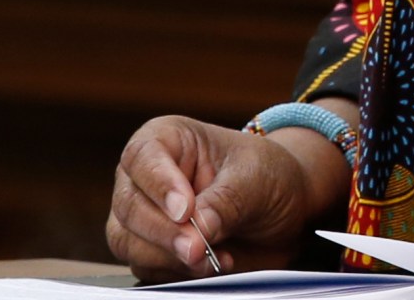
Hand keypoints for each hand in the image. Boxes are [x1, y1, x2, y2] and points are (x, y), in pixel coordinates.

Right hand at [106, 114, 336, 280]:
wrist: (285, 212)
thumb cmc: (267, 176)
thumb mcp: (255, 179)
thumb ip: (224, 203)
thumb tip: (196, 232)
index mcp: (168, 139)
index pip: (142, 157)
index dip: (159, 185)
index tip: (185, 211)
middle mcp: (147, 177)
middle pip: (128, 205)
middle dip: (164, 231)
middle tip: (197, 247)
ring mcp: (145, 216)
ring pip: (128, 242)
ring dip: (170, 258)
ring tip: (214, 258)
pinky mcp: (153, 251)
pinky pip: (146, 269)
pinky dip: (177, 274)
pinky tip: (211, 266)